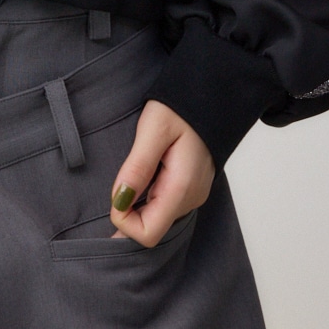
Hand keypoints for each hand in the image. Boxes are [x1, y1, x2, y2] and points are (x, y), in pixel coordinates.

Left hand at [108, 99, 214, 245]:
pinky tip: (145, 174)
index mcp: (182, 187)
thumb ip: (137, 167)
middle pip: (151, 229)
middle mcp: (191, 198)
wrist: (211, 94)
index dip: (124, 220)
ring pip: (157, 218)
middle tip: (122, 180)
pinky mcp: (191, 187)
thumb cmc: (181, 107)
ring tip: (135, 171)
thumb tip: (119, 200)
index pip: (148, 234)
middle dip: (129, 213)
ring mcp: (193, 194)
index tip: (116, 191)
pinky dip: (149, 197)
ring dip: (138, 204)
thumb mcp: (153, 130)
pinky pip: (165, 204)